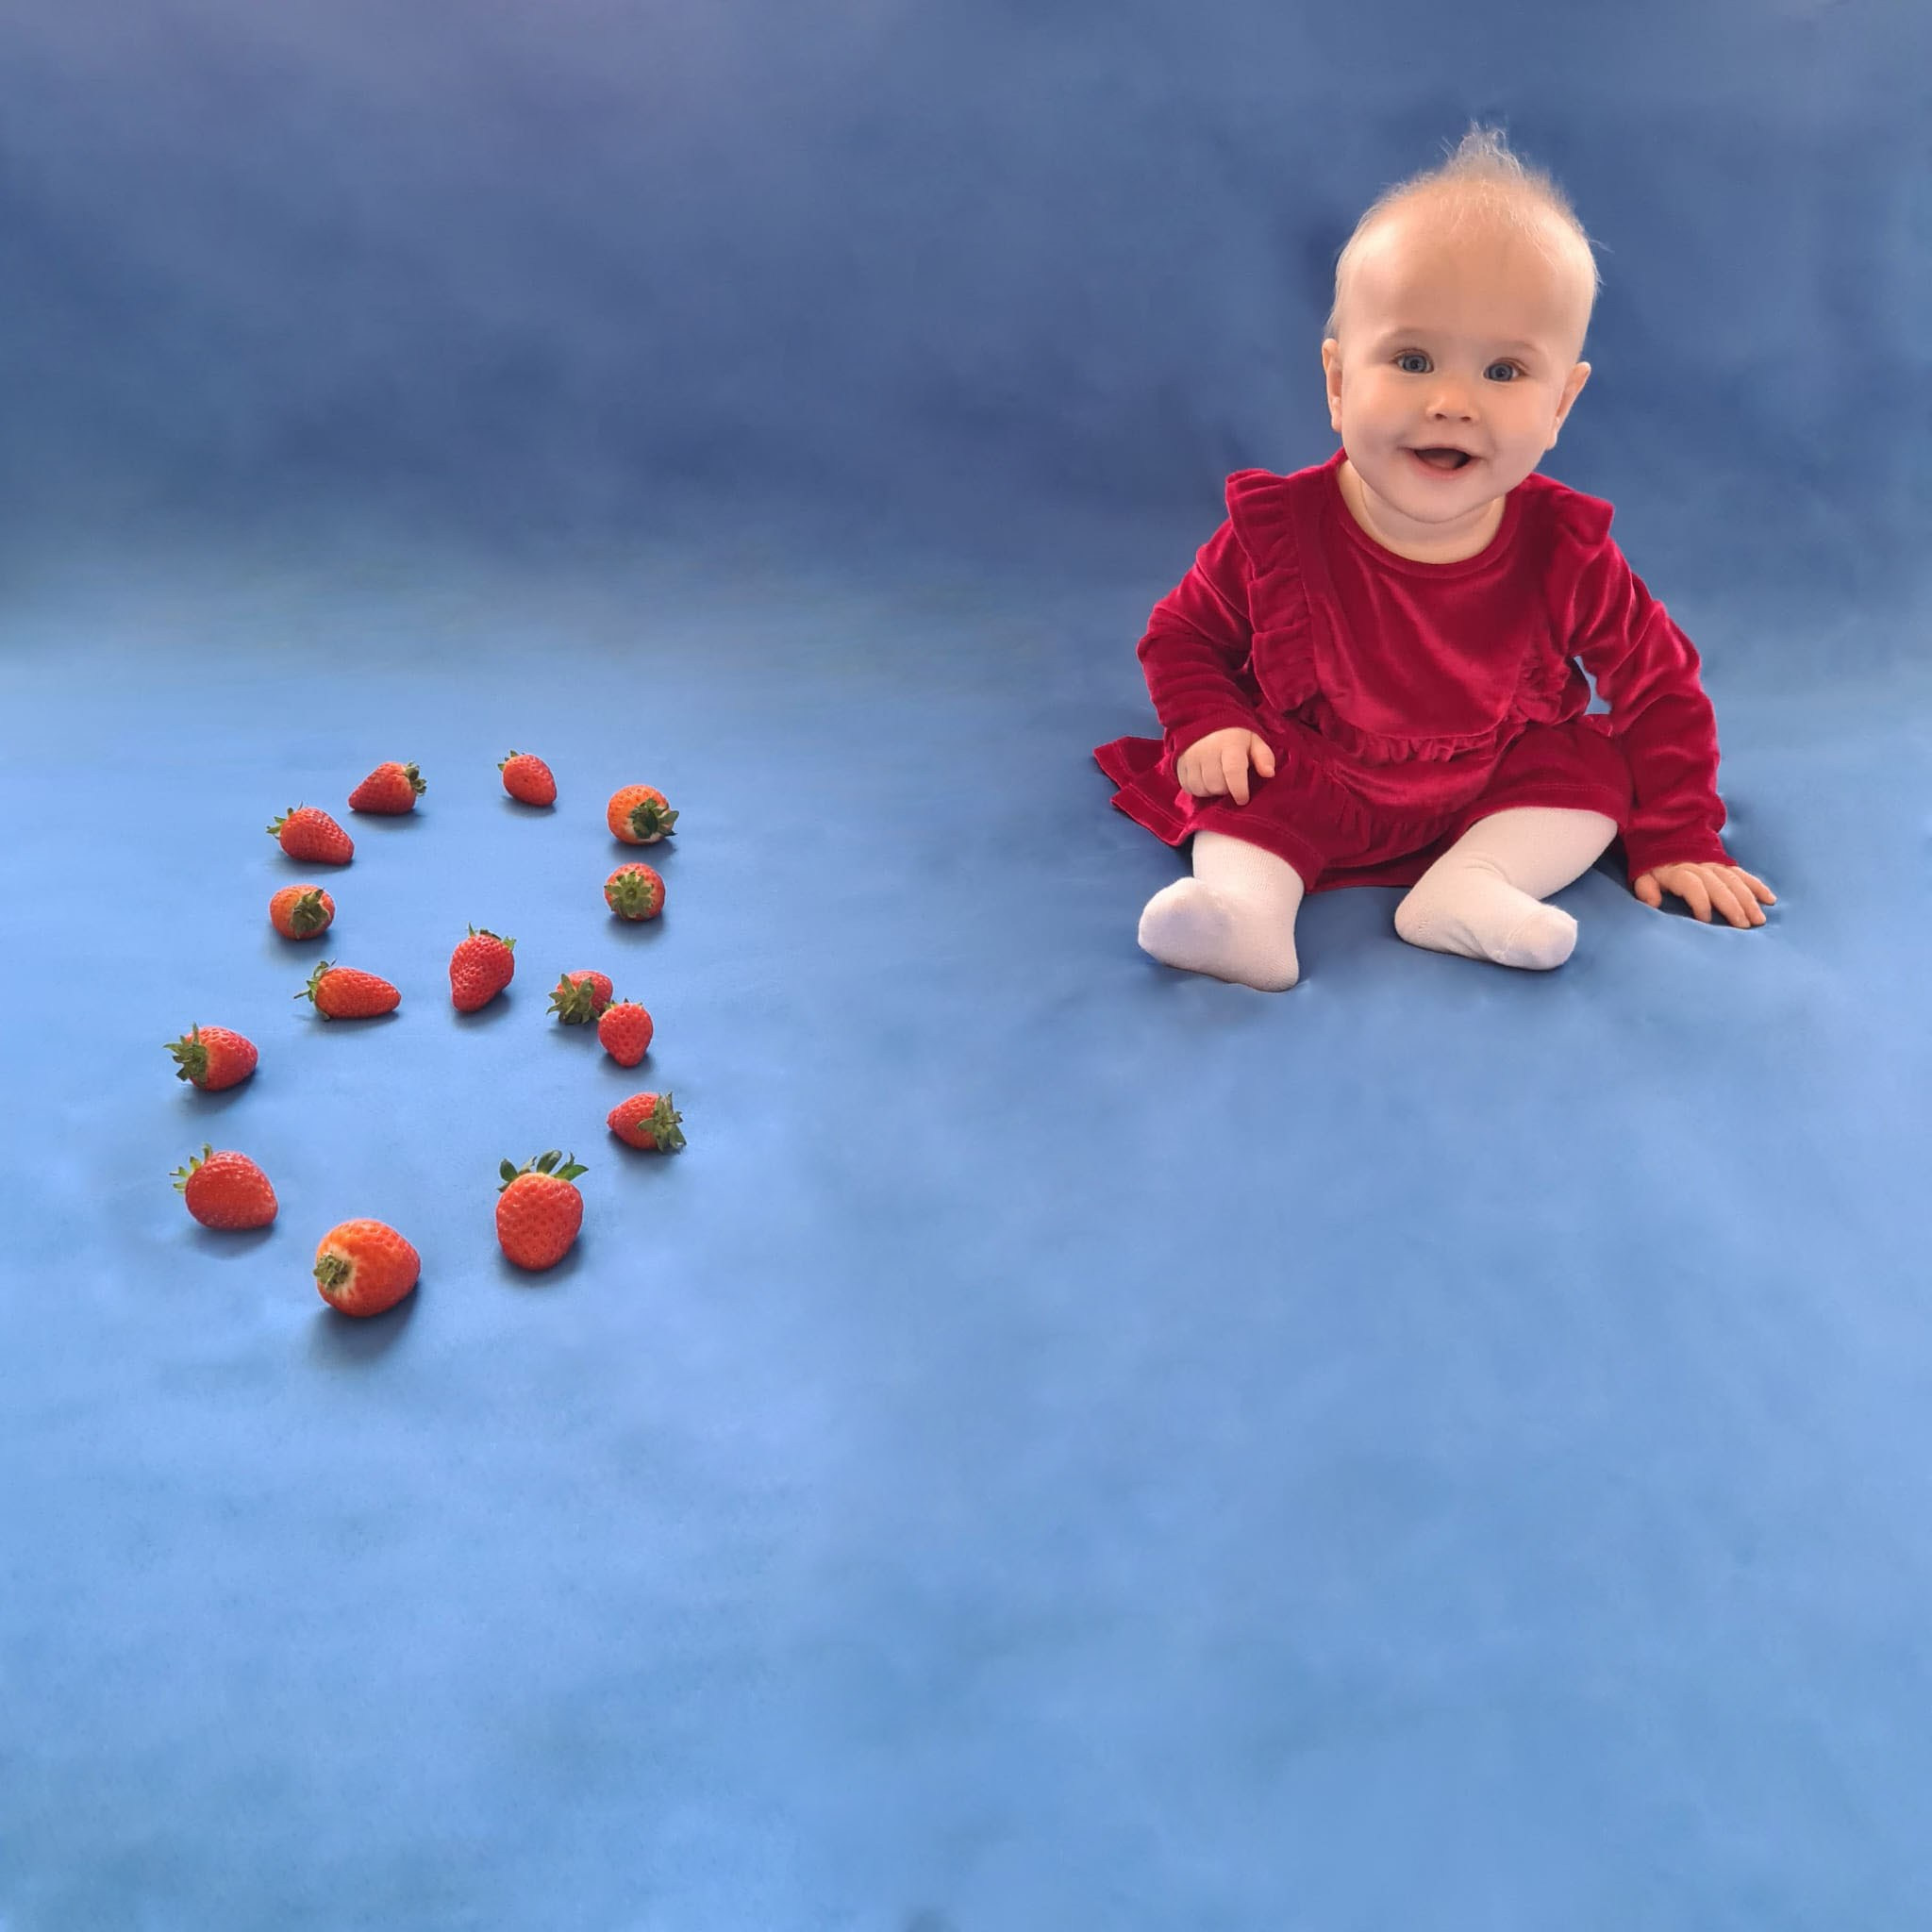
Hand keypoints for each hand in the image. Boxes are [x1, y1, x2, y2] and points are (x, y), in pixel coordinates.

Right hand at [1176, 728, 1274, 804]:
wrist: (1205, 721)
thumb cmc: (1235, 736)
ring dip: (1212, 790)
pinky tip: (1205, 780)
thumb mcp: (1254, 741)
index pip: (1233, 771)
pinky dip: (1199, 789)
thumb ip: (1264, 757)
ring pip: (1202, 789)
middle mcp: (1206, 750)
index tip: (1243, 799)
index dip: (1239, 790)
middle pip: (1216, 785)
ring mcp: (1190, 757)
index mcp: (1229, 744)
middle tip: (1230, 781)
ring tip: (1218, 780)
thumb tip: (1269, 774)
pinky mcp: (1179, 765)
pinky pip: (1189, 788)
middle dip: (1226, 789)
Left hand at [1634, 861, 1776, 926]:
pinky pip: (1744, 875)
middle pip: (1719, 886)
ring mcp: (1716, 865)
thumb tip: (1653, 902)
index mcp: (1679, 871)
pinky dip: (1757, 886)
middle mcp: (1700, 866)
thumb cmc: (1655, 866)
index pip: (1692, 885)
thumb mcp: (1643, 876)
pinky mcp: (1726, 865)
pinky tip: (1769, 899)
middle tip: (1744, 926)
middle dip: (1733, 905)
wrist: (1667, 838)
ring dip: (1749, 900)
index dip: (1699, 902)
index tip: (1705, 920)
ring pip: (1735, 882)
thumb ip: (1646, 889)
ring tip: (1759, 919)